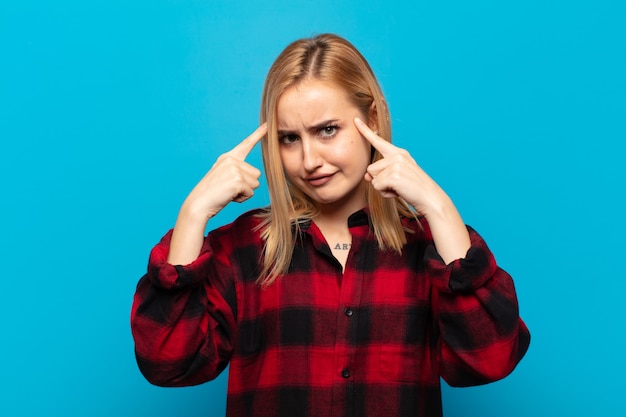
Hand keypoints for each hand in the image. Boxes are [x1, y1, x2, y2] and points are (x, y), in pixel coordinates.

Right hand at [181, 123, 266, 222]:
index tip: (268, 124)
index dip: (258, 134)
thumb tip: (255, 175)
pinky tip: (229, 196)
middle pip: (256, 174)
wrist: (199, 204)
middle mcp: (231, 160)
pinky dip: (242, 198)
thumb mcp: (223, 177)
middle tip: (228, 188)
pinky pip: (250, 192)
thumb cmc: (212, 194)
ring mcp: (234, 169)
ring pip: (255, 183)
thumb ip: (237, 171)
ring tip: (228, 192)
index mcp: (227, 157)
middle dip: (246, 185)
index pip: (246, 144)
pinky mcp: (238, 180)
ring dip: (244, 192)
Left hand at [354, 117, 470, 262]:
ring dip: (383, 187)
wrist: (430, 198)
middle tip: (397, 185)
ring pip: (373, 178)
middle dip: (380, 180)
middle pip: (371, 168)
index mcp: (399, 153)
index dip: (365, 131)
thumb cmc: (414, 189)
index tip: (356, 120)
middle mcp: (397, 156)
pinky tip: (398, 192)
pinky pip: (377, 186)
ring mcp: (396, 164)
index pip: (378, 141)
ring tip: (399, 188)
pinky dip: (385, 193)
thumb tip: (367, 176)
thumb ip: (380, 173)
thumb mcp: (396, 178)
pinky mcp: (394, 175)